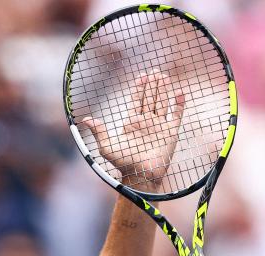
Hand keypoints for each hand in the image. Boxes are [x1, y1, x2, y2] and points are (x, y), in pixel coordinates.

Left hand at [83, 70, 184, 189]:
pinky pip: (176, 116)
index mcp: (132, 123)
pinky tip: (180, 93)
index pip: (136, 101)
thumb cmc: (123, 164)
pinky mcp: (170, 133)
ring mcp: (159, 127)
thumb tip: (85, 119)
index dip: (139, 88)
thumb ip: (99, 131)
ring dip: (163, 90)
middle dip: (152, 85)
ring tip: (164, 76)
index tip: (142, 75)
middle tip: (155, 71)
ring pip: (162, 103)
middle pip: (150, 99)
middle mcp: (146, 123)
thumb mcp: (107, 147)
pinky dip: (179, 105)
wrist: (141, 175)